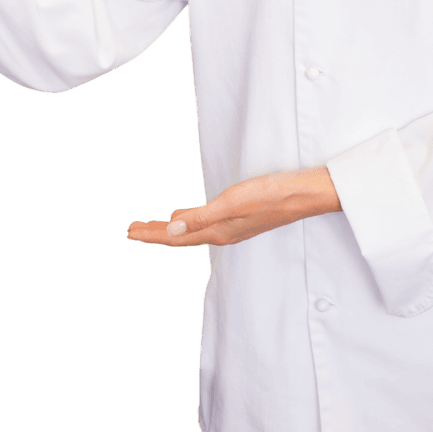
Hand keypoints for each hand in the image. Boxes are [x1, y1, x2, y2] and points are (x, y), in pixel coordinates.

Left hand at [126, 166, 340, 247]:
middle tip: (132, 230)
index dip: (152, 234)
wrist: (303, 195)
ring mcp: (232, 228)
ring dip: (170, 229)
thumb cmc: (270, 195)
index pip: (176, 237)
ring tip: (152, 225)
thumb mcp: (231, 203)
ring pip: (192, 231)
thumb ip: (200, 217)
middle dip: (156, 233)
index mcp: (217, 232)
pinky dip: (189, 221)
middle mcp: (222, 234)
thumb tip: (170, 228)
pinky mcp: (240, 219)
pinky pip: (205, 225)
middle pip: (181, 236)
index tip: (129, 233)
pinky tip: (186, 216)